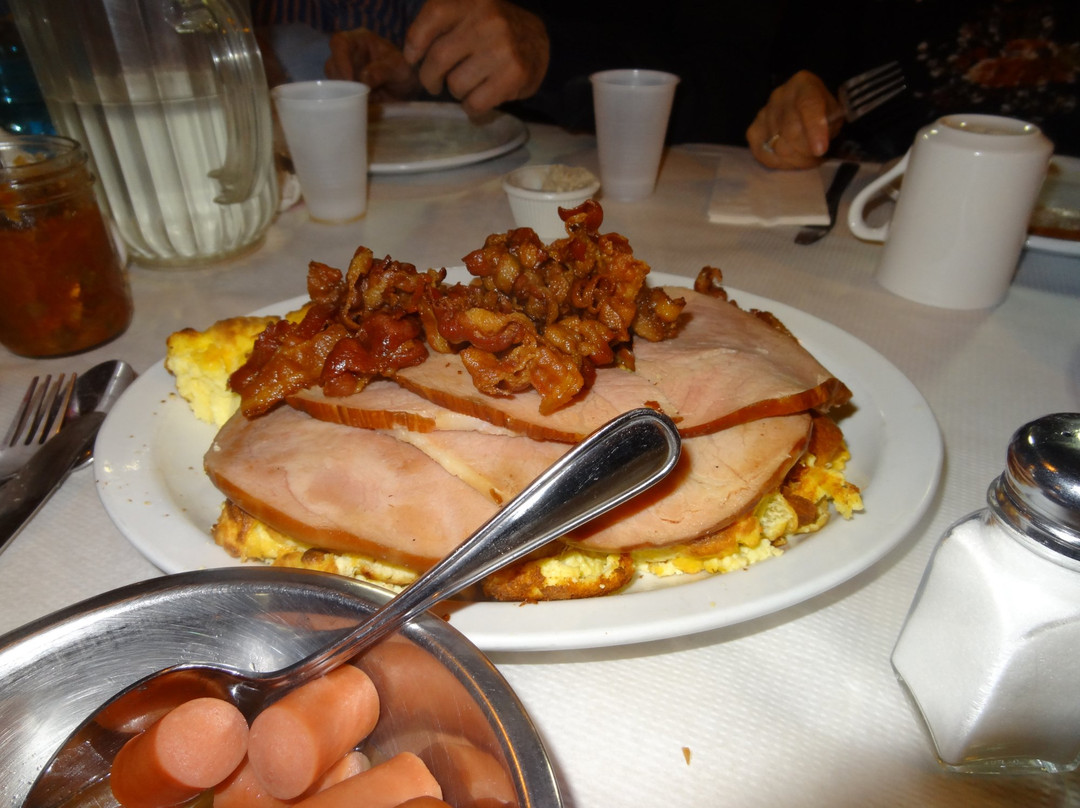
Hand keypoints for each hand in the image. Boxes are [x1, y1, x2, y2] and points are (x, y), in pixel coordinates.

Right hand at [325, 29, 421, 101]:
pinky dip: (345, 101)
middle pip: (332, 65)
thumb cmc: (403, 70)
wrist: (406, 89)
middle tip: (357, 95)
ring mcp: (345, 72)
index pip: (340, 42)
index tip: (349, 78)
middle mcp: (348, 54)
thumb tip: (364, 78)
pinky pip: (338, 95)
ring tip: (361, 100)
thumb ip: (382, 71)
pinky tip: (357, 105)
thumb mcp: (398, 68)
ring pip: (332, 82)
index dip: (340, 59)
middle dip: (342, 81)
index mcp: (359, 41)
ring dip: (343, 93)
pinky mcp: (345, 88)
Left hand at [403, 0, 549, 116]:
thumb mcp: (468, 13)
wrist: (540, 41)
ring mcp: (503, 47)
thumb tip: (410, 56)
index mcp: (472, 0)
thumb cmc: (491, 31)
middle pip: (439, 58)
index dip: (415, 42)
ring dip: (455, 92)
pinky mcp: (515, 74)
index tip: (412, 58)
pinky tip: (478, 99)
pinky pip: (475, 103)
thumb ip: (440, 25)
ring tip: (466, 85)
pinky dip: (471, 108)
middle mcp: (487, 19)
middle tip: (434, 83)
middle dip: (430, 78)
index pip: (433, 16)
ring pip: (456, 84)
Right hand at [746, 71, 843, 169]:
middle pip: (791, 132)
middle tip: (816, 157)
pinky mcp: (753, 130)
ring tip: (805, 159)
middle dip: (807, 152)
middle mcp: (779, 96)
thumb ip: (828, 128)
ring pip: (778, 147)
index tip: (820, 150)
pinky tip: (789, 161)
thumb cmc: (823, 113)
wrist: (804, 110)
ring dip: (795, 160)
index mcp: (804, 85)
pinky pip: (762, 154)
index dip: (815, 130)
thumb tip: (816, 149)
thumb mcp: (834, 115)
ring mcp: (763, 113)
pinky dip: (779, 163)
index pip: (808, 106)